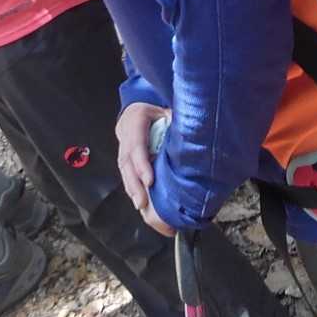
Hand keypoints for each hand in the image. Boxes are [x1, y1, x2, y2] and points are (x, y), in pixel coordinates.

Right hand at [116, 101, 169, 230]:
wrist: (136, 110)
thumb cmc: (155, 112)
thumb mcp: (167, 111)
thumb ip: (177, 121)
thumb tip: (194, 135)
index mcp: (136, 119)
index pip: (137, 144)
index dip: (142, 164)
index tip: (150, 181)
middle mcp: (126, 133)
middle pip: (127, 161)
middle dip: (134, 184)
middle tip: (142, 203)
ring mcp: (122, 146)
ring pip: (124, 170)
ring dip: (132, 189)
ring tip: (141, 206)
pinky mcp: (124, 158)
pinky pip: (126, 174)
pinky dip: (132, 188)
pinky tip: (140, 202)